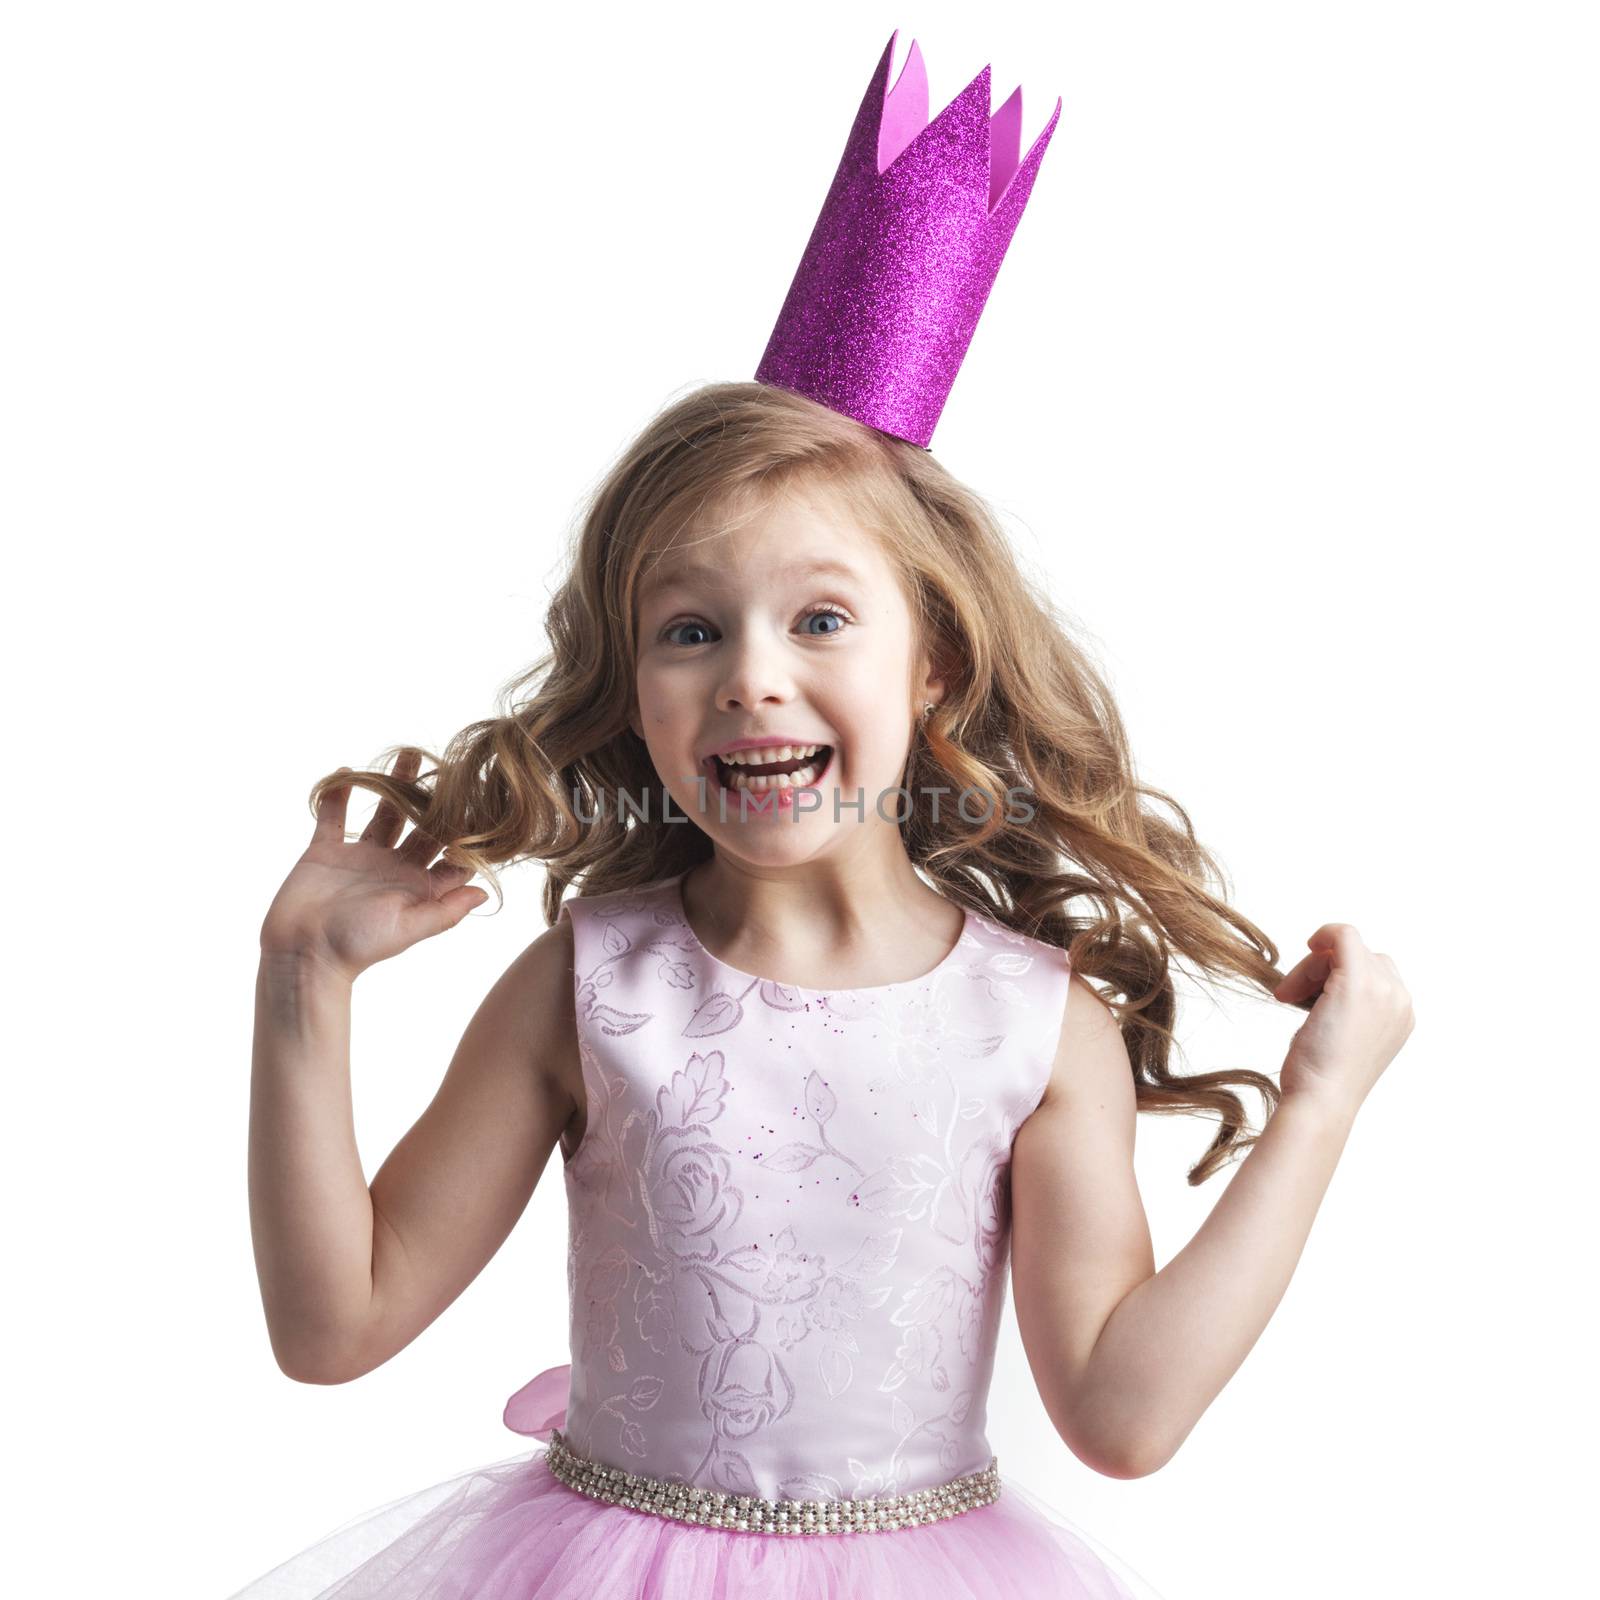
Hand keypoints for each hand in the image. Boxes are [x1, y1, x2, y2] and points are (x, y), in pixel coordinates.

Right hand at [259, 750, 487, 982]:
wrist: (302, 954)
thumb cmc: (358, 946)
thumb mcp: (408, 928)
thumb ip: (446, 910)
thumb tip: (485, 892)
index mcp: (418, 886)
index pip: (451, 853)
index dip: (469, 830)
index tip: (487, 800)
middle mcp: (394, 868)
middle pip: (422, 825)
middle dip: (436, 798)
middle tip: (451, 765)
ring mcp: (361, 858)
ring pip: (384, 814)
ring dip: (394, 785)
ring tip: (409, 754)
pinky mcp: (326, 852)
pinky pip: (334, 816)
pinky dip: (339, 794)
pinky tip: (350, 770)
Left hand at [1271, 923, 1414, 1119]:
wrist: (1320, 1100)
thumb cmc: (1323, 1077)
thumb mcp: (1345, 1038)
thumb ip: (1350, 1010)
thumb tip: (1325, 988)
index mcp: (1402, 1016)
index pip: (1375, 972)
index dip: (1336, 977)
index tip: (1306, 998)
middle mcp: (1401, 1000)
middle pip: (1361, 957)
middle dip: (1322, 969)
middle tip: (1291, 996)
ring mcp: (1383, 990)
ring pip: (1346, 948)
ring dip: (1312, 966)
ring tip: (1288, 996)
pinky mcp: (1357, 983)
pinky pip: (1344, 935)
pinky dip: (1323, 934)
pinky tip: (1307, 946)